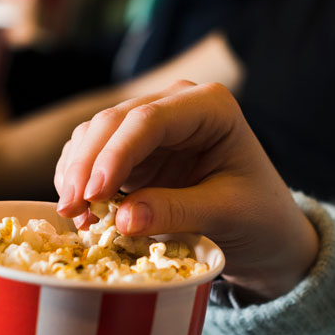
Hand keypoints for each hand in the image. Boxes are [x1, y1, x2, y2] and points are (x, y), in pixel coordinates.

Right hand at [55, 81, 318, 301]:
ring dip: (75, 171)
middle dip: (86, 165)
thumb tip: (120, 220)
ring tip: (71, 215)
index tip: (94, 194)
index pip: (150, 120)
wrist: (264, 228)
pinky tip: (78, 212)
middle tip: (70, 209)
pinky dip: (79, 179)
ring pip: (95, 134)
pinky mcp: (132, 150)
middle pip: (113, 122)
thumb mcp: (226, 215)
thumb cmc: (258, 216)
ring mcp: (150, 125)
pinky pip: (92, 154)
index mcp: (210, 107)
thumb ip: (176, 212)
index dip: (116, 154)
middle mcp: (175, 106)